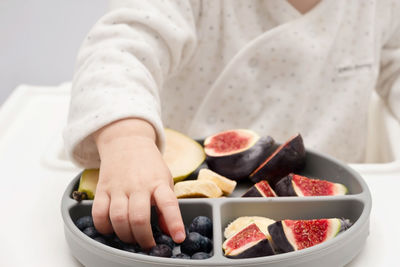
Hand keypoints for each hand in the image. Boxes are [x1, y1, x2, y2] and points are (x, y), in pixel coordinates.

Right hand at [91, 119, 185, 248]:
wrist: (127, 141)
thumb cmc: (149, 165)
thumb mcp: (165, 181)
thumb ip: (167, 206)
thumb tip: (168, 231)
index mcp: (158, 182)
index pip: (168, 203)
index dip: (174, 223)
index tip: (179, 238)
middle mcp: (138, 185)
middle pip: (138, 217)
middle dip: (143, 238)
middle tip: (147, 245)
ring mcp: (118, 187)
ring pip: (118, 218)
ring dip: (125, 235)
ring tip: (131, 239)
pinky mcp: (102, 189)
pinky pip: (98, 213)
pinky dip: (103, 227)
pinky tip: (111, 230)